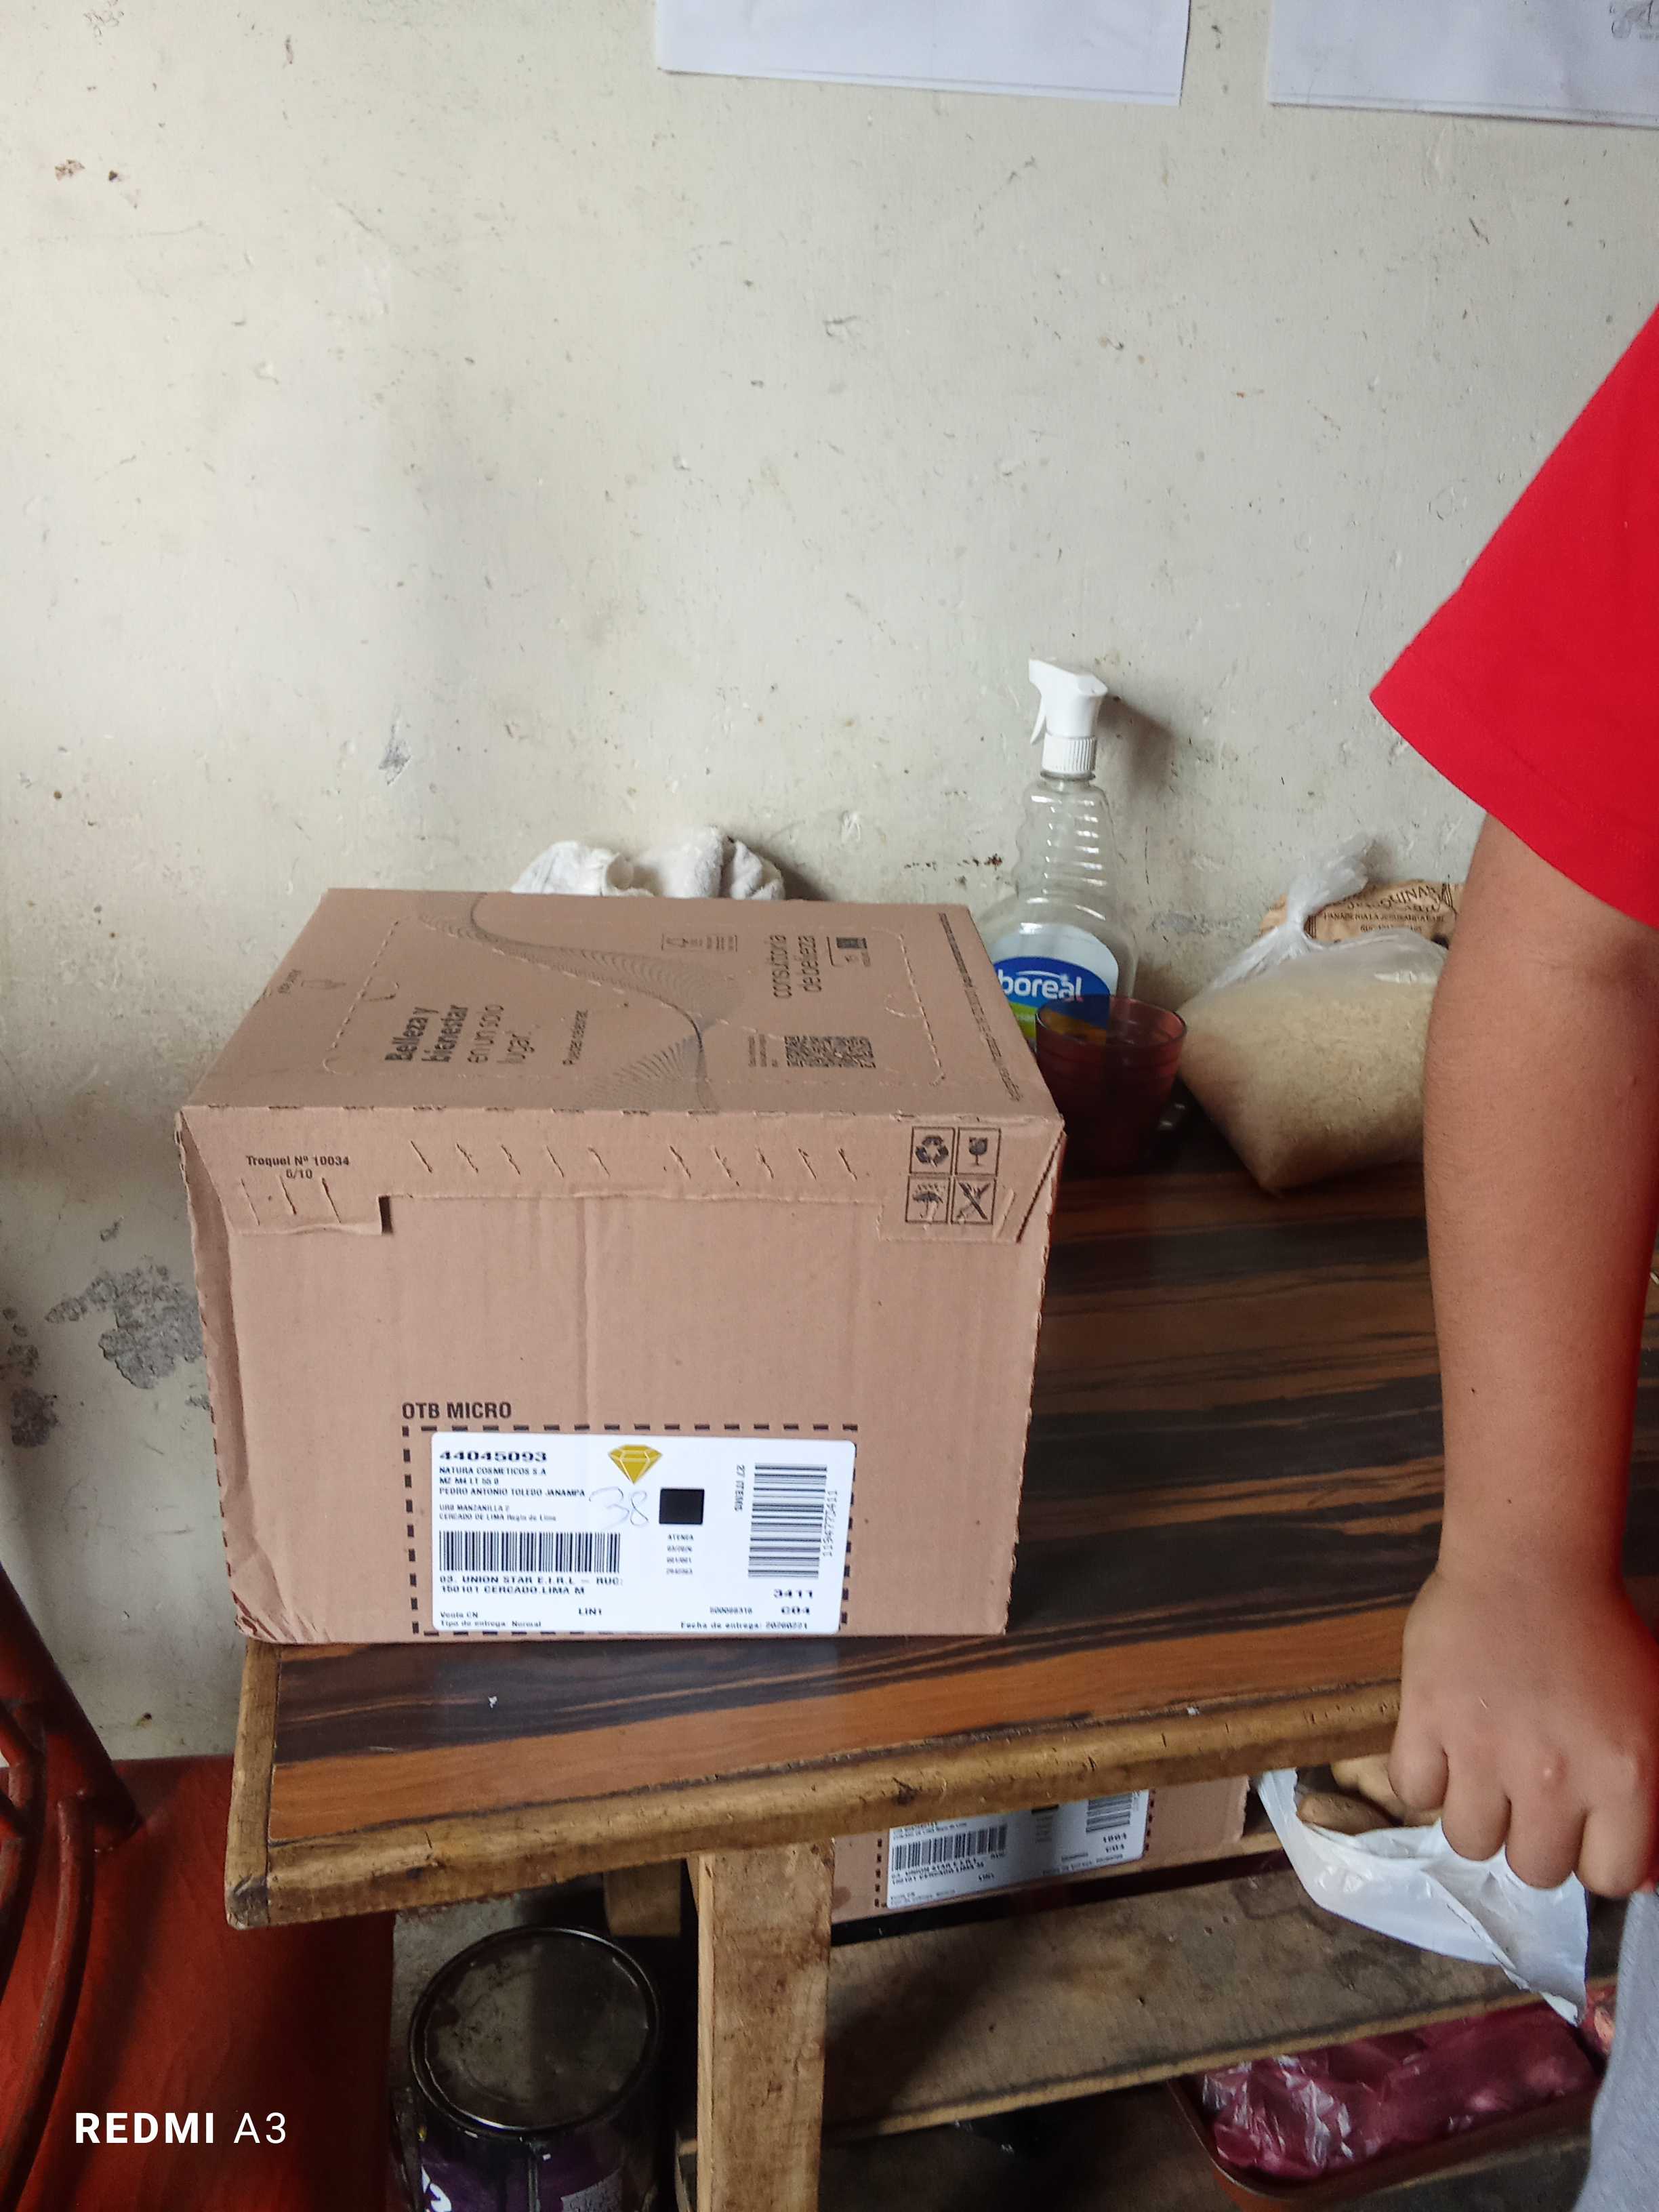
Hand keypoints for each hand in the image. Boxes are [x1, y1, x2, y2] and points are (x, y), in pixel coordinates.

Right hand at [1389, 1563, 1658, 1894]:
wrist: (1528, 1561)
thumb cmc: (1600, 1634)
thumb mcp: (1655, 1718)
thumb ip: (1653, 1802)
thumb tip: (1640, 1882)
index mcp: (1622, 1776)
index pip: (1608, 1878)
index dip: (1593, 1857)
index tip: (1581, 1827)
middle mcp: (1553, 1776)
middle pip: (1534, 1869)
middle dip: (1533, 1839)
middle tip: (1530, 1794)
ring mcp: (1483, 1749)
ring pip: (1470, 1842)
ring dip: (1479, 1815)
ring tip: (1485, 1773)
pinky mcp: (1426, 1718)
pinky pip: (1414, 1791)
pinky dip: (1427, 1779)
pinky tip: (1446, 1749)